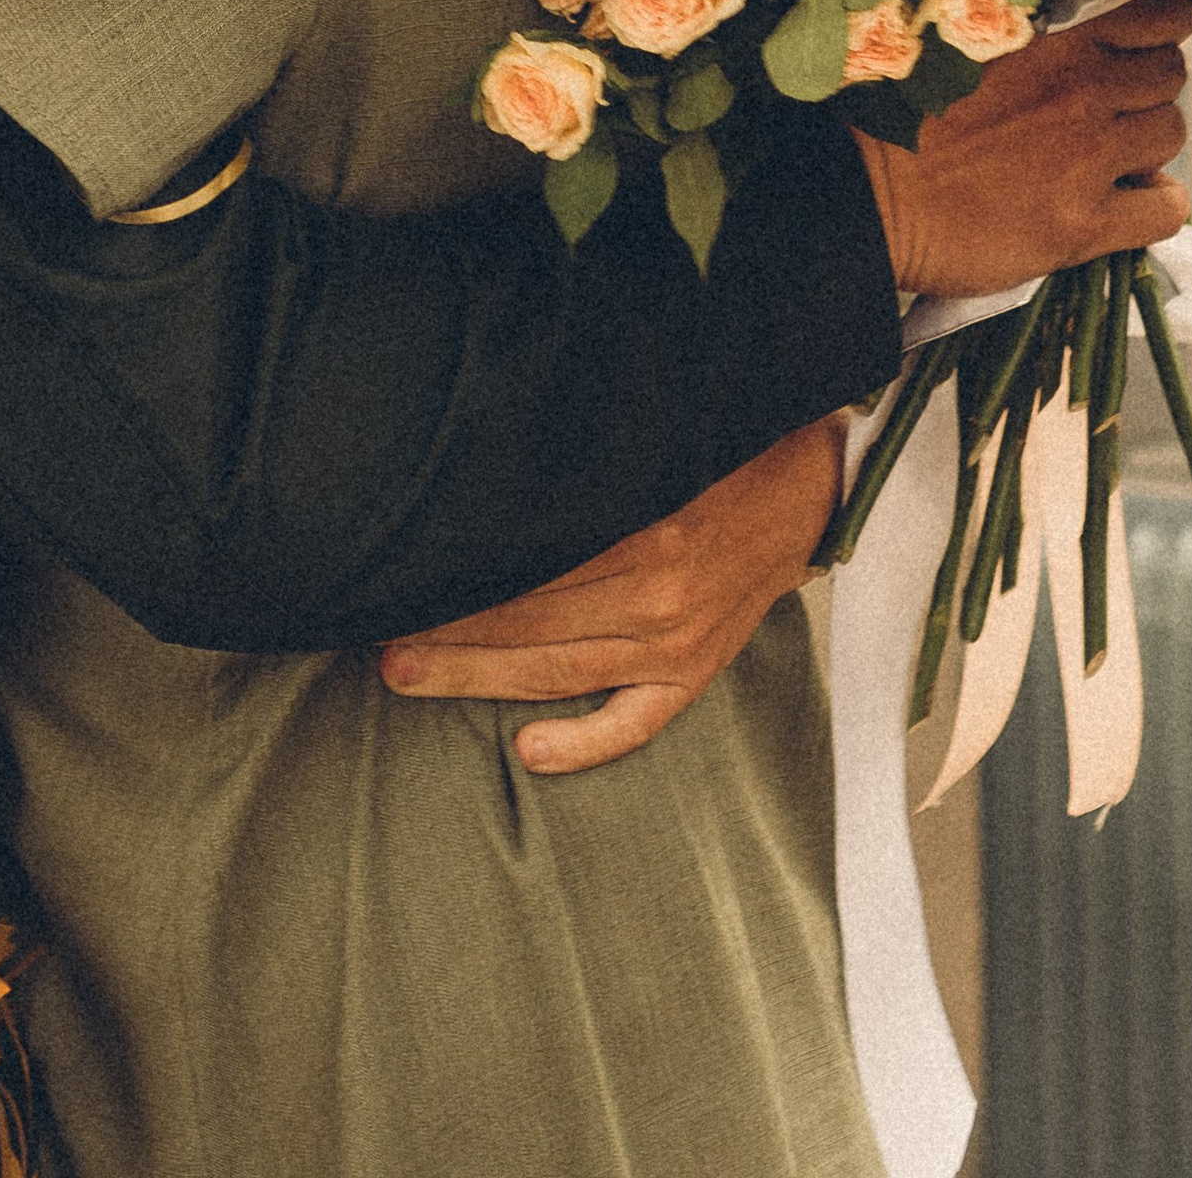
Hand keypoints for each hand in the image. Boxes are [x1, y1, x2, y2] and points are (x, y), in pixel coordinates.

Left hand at [378, 412, 844, 775]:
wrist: (808, 490)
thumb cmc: (716, 451)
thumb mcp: (652, 441)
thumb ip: (584, 463)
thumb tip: (493, 456)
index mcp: (644, 536)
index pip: (529, 573)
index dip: (461, 585)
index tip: (401, 582)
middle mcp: (655, 599)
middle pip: (530, 628)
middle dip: (449, 638)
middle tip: (384, 645)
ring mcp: (675, 645)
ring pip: (559, 672)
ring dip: (480, 678)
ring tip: (412, 676)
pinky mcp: (694, 673)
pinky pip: (634, 723)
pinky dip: (584, 742)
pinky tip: (532, 750)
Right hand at [852, 0, 1191, 301]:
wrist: (862, 196)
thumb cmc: (898, 111)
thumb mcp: (966, 36)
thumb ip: (1033, 28)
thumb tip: (1093, 32)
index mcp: (1053, 31)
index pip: (1164, 9)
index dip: (1157, 29)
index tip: (1133, 46)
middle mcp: (1081, 86)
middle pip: (1170, 74)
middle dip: (1143, 88)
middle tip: (1102, 109)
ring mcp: (1087, 155)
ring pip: (1170, 134)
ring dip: (1144, 144)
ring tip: (1100, 156)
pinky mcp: (1083, 223)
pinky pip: (1167, 208)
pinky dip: (1153, 206)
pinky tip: (1119, 206)